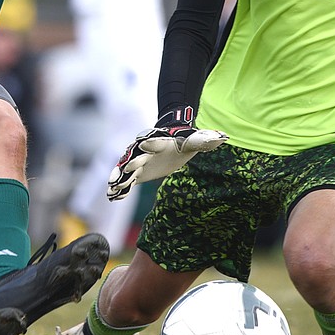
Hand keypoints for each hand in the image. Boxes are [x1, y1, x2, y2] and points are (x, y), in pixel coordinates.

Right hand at [106, 107, 226, 200]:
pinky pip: (126, 180)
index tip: (144, 145)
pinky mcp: (138, 173)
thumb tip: (222, 137)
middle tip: (123, 171)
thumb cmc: (184, 141)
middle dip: (128, 164)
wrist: (172, 141)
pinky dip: (120, 188)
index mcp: (159, 142)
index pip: (152, 141)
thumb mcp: (194, 141)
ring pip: (126, 169)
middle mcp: (145, 151)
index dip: (148, 144)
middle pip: (134, 156)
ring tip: (111, 188)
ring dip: (119, 177)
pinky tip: (112, 197)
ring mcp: (139, 162)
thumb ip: (204, 140)